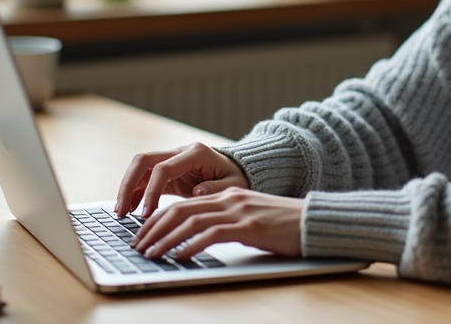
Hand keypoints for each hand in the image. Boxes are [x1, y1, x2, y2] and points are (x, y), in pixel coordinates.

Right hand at [115, 142, 249, 217]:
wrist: (236, 171)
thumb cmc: (236, 178)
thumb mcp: (235, 186)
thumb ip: (217, 189)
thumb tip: (197, 191)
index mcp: (196, 153)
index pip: (164, 168)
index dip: (152, 191)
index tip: (146, 214)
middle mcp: (180, 152)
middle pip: (143, 160)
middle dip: (128, 184)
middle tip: (121, 211)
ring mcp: (171, 159)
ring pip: (139, 168)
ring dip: (127, 189)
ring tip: (121, 213)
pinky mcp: (167, 171)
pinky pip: (145, 178)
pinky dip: (136, 193)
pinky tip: (130, 210)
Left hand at [131, 187, 303, 260]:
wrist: (313, 221)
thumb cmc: (282, 225)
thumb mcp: (247, 219)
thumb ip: (223, 223)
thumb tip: (195, 239)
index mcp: (226, 195)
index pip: (182, 204)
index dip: (157, 219)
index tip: (142, 235)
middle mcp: (228, 199)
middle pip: (180, 209)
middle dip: (153, 228)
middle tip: (137, 245)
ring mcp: (238, 211)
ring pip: (191, 220)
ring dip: (166, 238)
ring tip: (151, 253)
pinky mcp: (249, 226)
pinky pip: (213, 234)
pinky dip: (192, 244)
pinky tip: (180, 256)